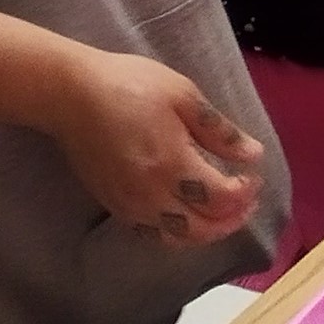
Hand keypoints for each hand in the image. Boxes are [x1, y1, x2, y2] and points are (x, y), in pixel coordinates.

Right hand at [48, 51, 265, 243]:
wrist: (70, 94)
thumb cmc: (129, 85)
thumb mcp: (183, 95)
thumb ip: (219, 131)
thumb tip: (253, 155)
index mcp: (172, 165)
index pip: (221, 199)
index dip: (245, 192)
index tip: (253, 175)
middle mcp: (151, 195)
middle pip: (203, 229)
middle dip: (232, 219)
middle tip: (246, 199)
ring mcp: (130, 205)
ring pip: (178, 238)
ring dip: (207, 231)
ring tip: (223, 212)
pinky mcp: (114, 205)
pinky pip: (153, 234)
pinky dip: (178, 233)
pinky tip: (188, 215)